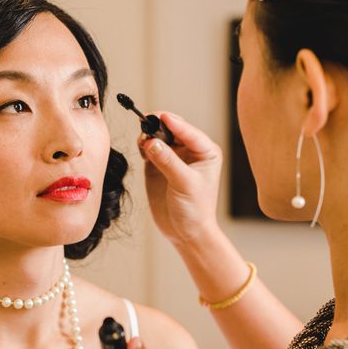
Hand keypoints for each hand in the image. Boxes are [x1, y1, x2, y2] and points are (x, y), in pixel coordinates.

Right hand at [134, 109, 225, 249]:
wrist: (186, 232)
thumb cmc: (195, 209)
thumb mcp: (184, 183)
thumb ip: (168, 161)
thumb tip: (150, 142)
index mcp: (205, 151)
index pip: (188, 131)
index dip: (174, 123)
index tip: (159, 116)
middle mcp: (190, 151)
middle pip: (172, 130)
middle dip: (158, 126)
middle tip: (145, 125)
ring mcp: (173, 158)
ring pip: (159, 138)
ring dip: (149, 136)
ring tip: (142, 142)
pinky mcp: (158, 167)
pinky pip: (149, 150)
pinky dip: (143, 146)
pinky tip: (141, 149)